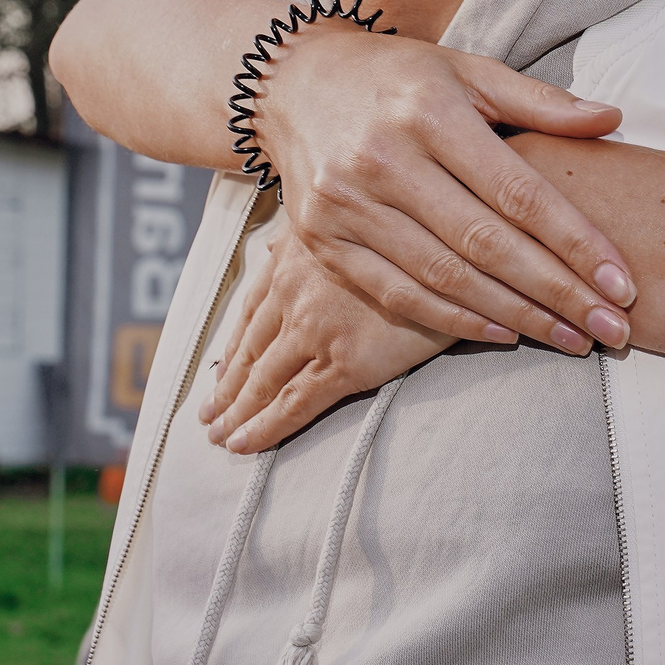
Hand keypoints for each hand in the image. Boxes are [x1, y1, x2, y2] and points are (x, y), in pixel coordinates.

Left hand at [201, 226, 452, 452]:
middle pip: (249, 350)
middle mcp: (296, 293)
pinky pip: (292, 403)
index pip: (252, 313)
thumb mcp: (357, 221)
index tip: (220, 370)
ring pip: (262, 380)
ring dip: (236, 412)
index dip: (232, 347)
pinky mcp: (343, 363)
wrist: (457, 253)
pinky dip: (264, 428)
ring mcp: (315, 329)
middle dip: (226, 386)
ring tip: (219, 435)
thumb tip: (280, 244)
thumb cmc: (415, 234)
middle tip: (208, 415)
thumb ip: (317, 238)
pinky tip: (244, 444)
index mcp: (297, 259)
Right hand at [257, 28, 635, 351]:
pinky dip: (454, 320)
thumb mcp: (467, 70)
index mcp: (430, 111)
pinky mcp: (322, 241)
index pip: (517, 190)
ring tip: (572, 338)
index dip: (576, 242)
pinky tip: (505, 333)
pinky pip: (397, 295)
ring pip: (445, 278)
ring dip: (517, 316)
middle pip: (486, 244)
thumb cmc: (399, 78)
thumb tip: (612, 119)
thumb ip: (539, 101)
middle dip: (558, 293)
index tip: (623, 282)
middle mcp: (383, 159)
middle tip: (612, 328)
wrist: (294, 83)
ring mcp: (347, 205)